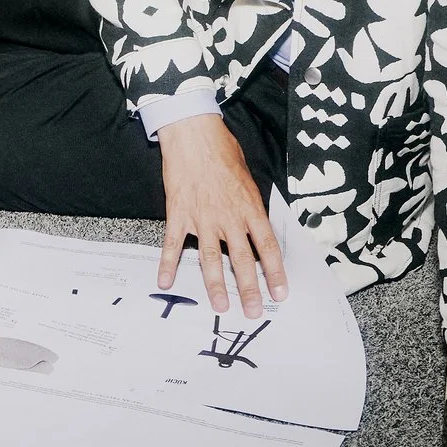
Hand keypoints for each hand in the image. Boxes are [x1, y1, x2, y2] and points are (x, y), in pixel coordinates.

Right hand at [156, 113, 287, 316]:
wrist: (193, 135)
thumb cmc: (223, 150)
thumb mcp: (248, 178)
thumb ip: (251, 205)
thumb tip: (256, 226)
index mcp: (250, 208)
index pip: (267, 247)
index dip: (275, 273)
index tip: (280, 293)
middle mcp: (228, 218)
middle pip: (243, 260)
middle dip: (249, 289)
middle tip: (253, 311)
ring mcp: (202, 218)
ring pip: (212, 259)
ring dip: (216, 285)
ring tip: (221, 306)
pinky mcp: (179, 214)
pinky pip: (173, 244)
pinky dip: (168, 264)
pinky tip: (165, 282)